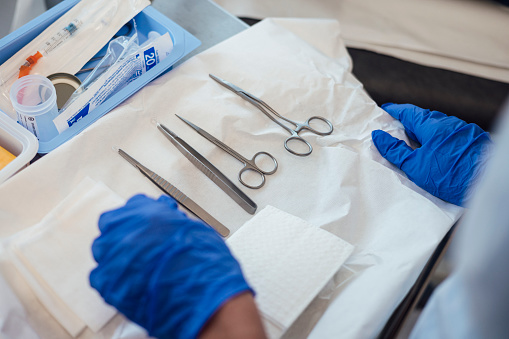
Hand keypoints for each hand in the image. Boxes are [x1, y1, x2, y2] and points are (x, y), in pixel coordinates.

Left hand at [90, 194, 252, 338]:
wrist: (198, 292)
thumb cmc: (200, 261)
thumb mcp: (191, 228)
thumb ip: (171, 220)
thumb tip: (168, 219)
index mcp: (145, 212)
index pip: (131, 206)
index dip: (139, 218)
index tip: (143, 225)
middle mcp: (125, 230)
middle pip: (111, 226)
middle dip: (124, 234)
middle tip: (140, 246)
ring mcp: (112, 256)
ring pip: (102, 250)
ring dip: (116, 255)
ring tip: (136, 266)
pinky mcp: (107, 283)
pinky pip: (99, 276)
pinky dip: (112, 279)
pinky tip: (129, 281)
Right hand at [372, 103, 491, 205]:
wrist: (486, 183)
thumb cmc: (452, 176)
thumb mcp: (416, 166)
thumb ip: (396, 151)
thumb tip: (379, 137)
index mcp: (433, 126)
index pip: (409, 112)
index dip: (395, 110)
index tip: (385, 110)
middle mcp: (449, 123)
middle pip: (424, 117)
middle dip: (409, 122)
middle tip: (397, 129)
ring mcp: (464, 131)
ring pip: (439, 126)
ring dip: (425, 131)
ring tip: (415, 142)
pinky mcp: (474, 140)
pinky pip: (451, 134)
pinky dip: (439, 138)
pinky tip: (437, 150)